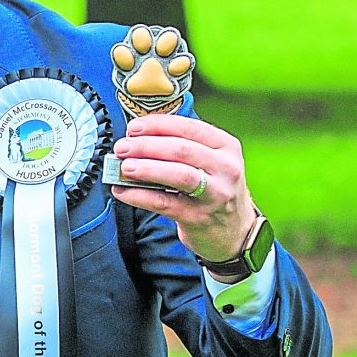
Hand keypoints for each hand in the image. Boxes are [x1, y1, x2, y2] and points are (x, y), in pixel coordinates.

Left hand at [110, 114, 256, 267]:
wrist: (234, 231)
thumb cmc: (214, 189)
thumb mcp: (211, 162)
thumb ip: (183, 147)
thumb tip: (138, 138)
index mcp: (226, 147)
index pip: (189, 128)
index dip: (157, 125)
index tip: (134, 127)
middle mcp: (225, 168)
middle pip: (181, 150)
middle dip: (146, 146)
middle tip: (122, 147)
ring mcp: (214, 195)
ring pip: (178, 175)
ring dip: (146, 168)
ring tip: (124, 167)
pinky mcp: (198, 217)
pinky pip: (164, 203)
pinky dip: (140, 195)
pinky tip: (123, 191)